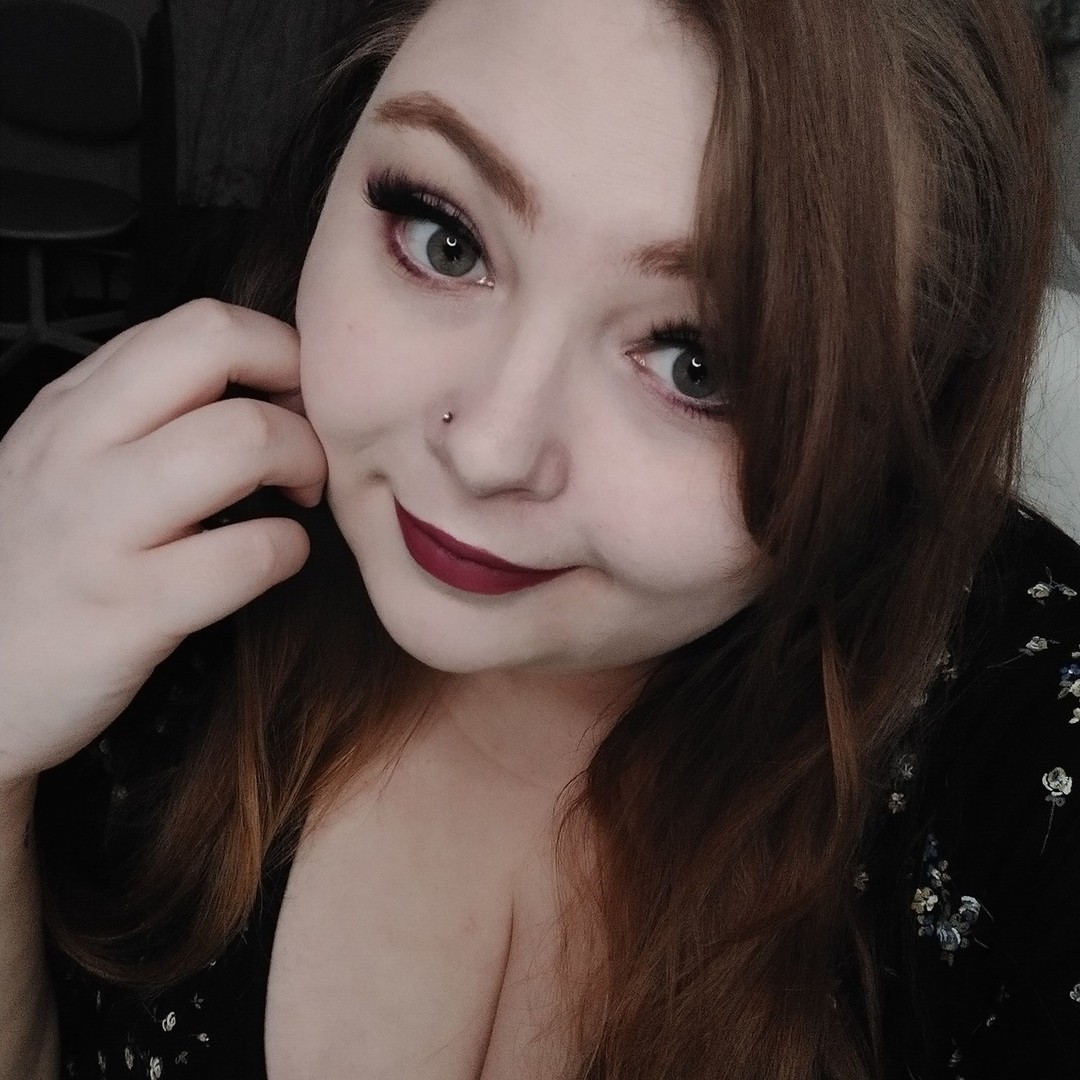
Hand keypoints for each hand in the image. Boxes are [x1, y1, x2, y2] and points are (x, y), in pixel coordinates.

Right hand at [0, 300, 327, 782]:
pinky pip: (252, 552)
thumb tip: (254, 382)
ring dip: (304, 462)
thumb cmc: (34, 573)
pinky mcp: (131, 609)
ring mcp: (101, 528)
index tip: (293, 398)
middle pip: (219, 348)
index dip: (275, 350)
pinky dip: (290, 550)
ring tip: (297, 497)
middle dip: (296, 387)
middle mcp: (79, 450)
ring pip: (245, 438)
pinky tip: (276, 559)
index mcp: (70, 408)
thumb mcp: (59, 468)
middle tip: (307, 441)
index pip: (195, 323)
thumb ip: (135, 415)